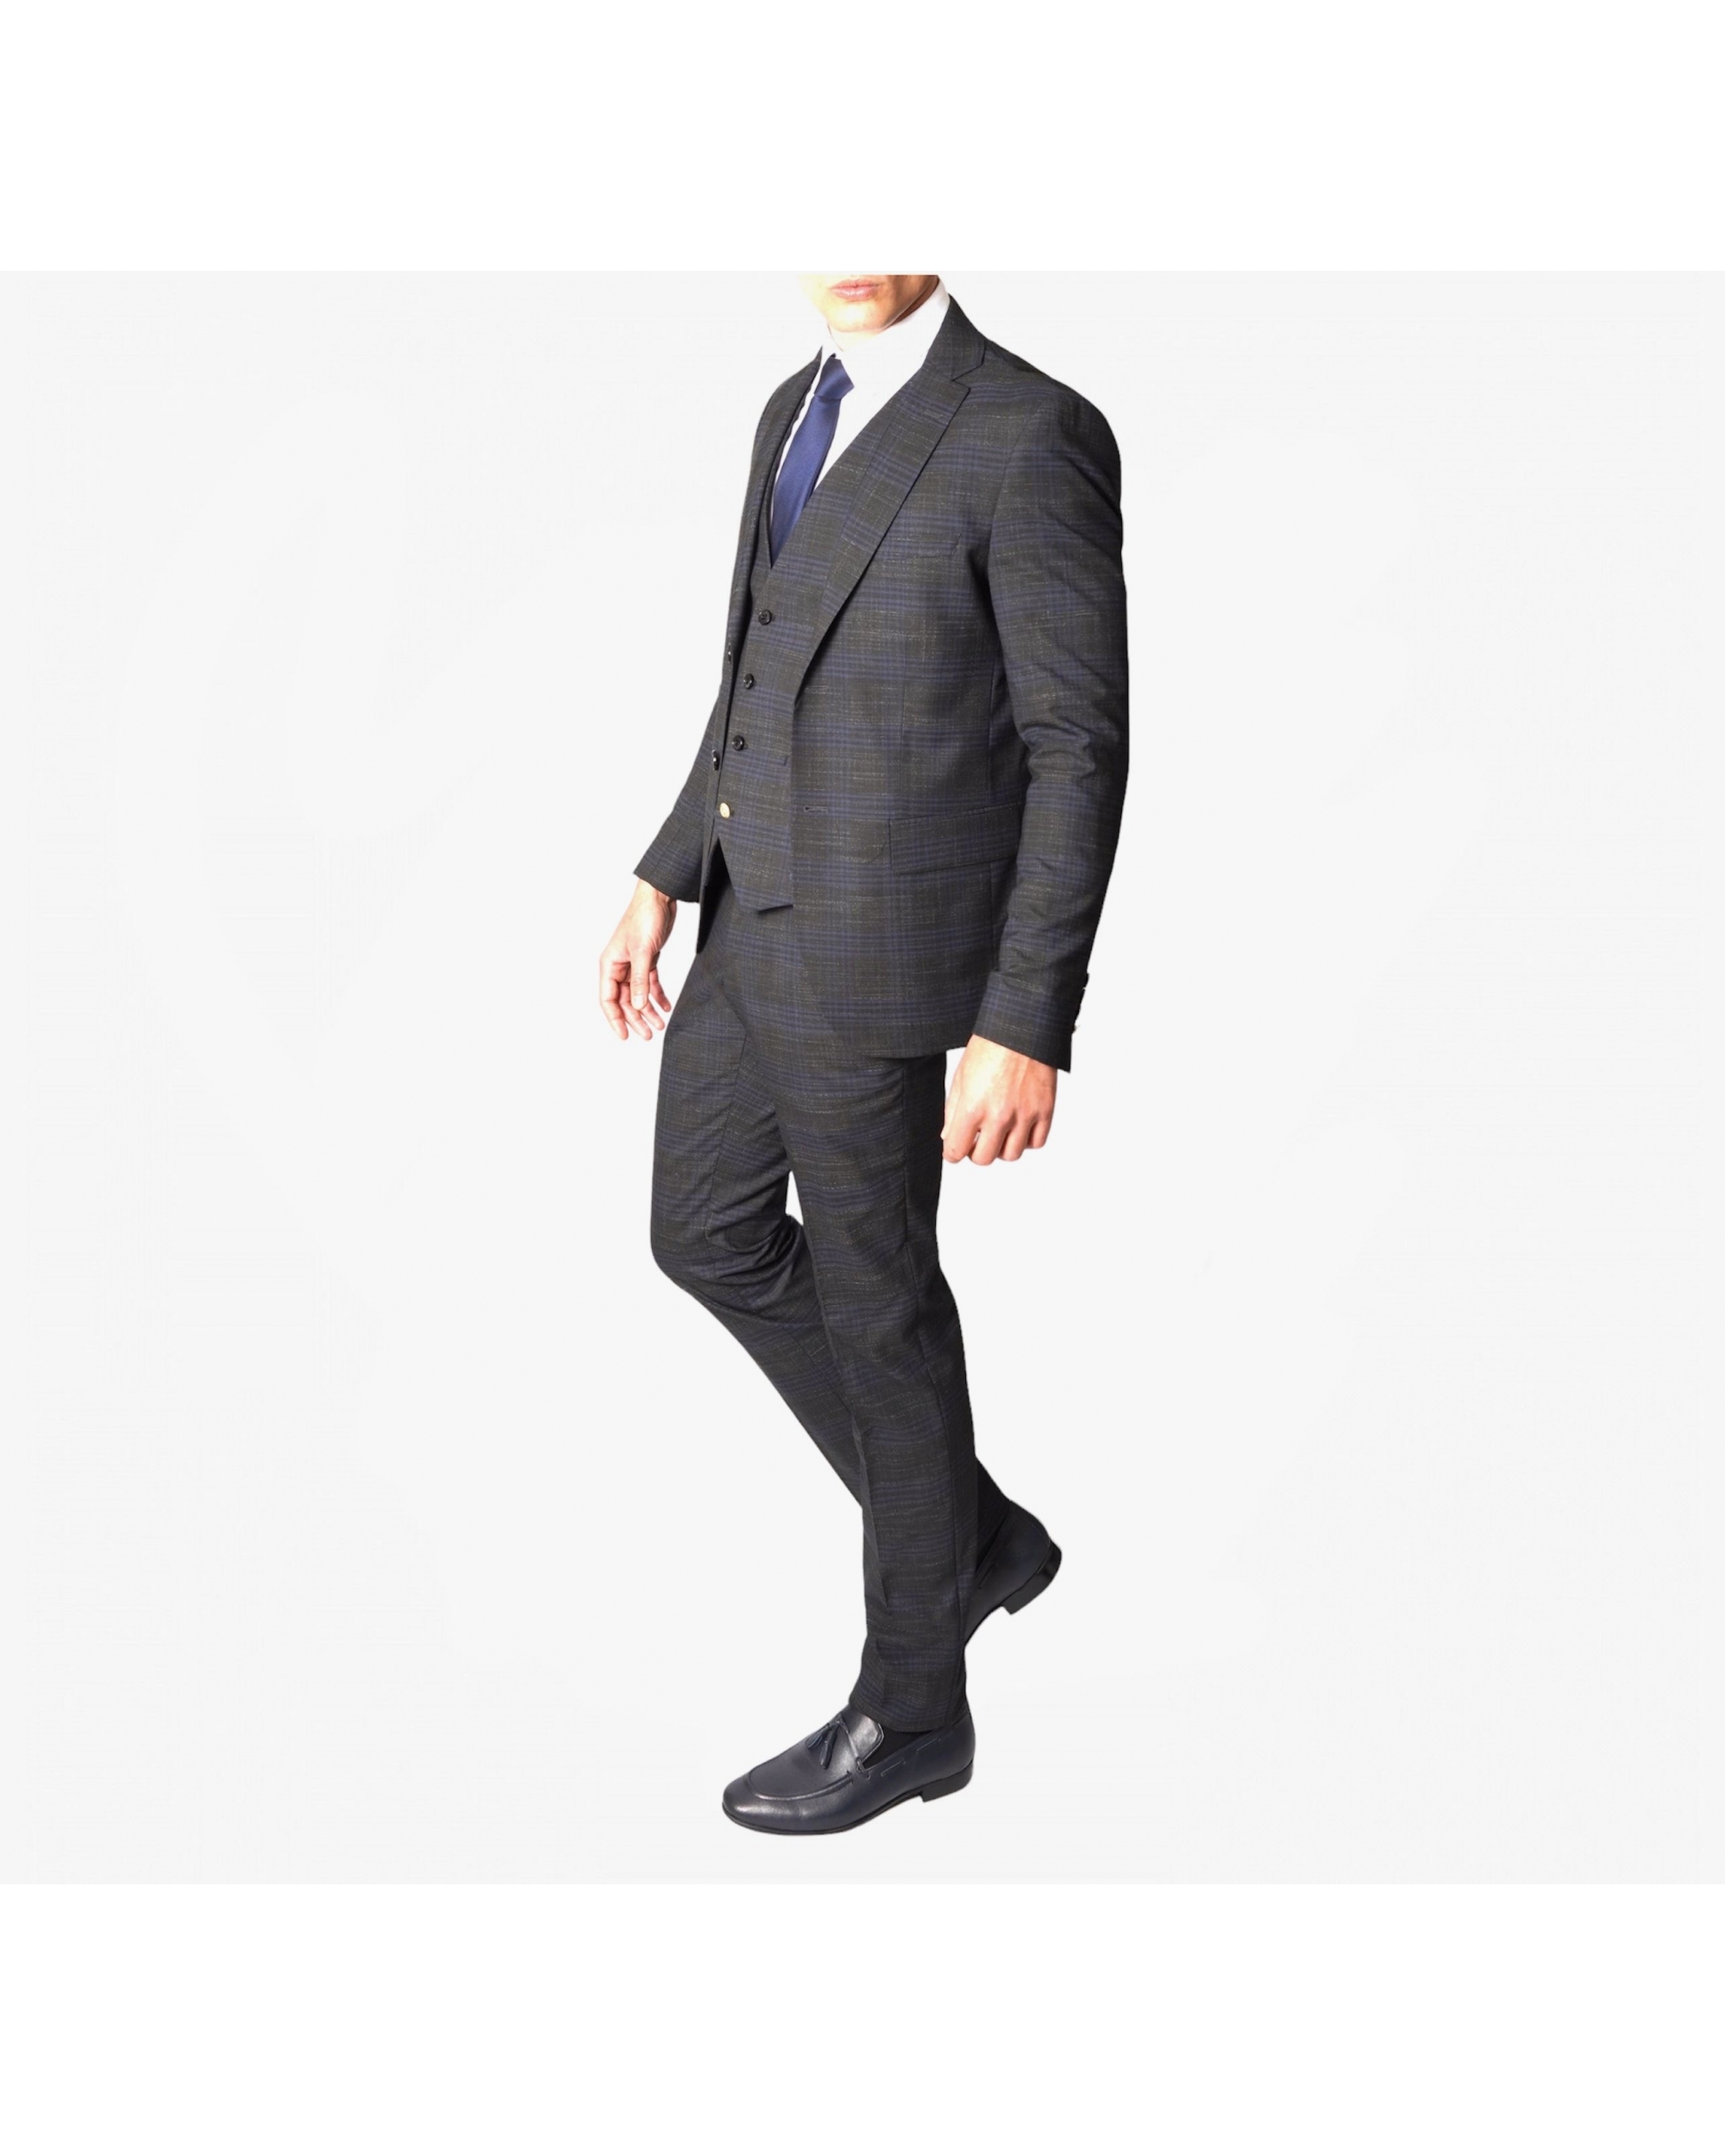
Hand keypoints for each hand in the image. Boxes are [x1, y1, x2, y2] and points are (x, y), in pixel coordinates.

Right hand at [599, 880, 676, 1040]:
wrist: (659, 897)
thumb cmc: (645, 918)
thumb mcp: (643, 951)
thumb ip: (640, 980)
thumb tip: (638, 1006)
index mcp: (610, 964)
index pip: (608, 999)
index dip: (615, 1019)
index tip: (626, 1036)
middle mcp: (618, 966)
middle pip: (625, 1000)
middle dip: (636, 1019)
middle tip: (649, 1035)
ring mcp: (633, 963)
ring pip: (638, 994)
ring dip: (648, 1010)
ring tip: (660, 1025)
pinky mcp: (647, 959)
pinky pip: (649, 983)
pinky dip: (657, 995)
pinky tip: (666, 1007)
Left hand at [942, 1035, 1056, 1164]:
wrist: (1022, 1026)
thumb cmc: (990, 1046)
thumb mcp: (961, 1077)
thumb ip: (952, 1111)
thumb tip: (949, 1137)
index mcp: (972, 1107)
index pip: (956, 1151)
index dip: (952, 1152)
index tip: (955, 1147)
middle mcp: (999, 1115)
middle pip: (984, 1159)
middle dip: (976, 1152)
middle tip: (976, 1140)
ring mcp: (1024, 1115)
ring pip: (1011, 1155)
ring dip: (1002, 1147)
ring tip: (999, 1131)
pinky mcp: (1045, 1110)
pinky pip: (1036, 1143)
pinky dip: (1026, 1140)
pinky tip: (1018, 1126)